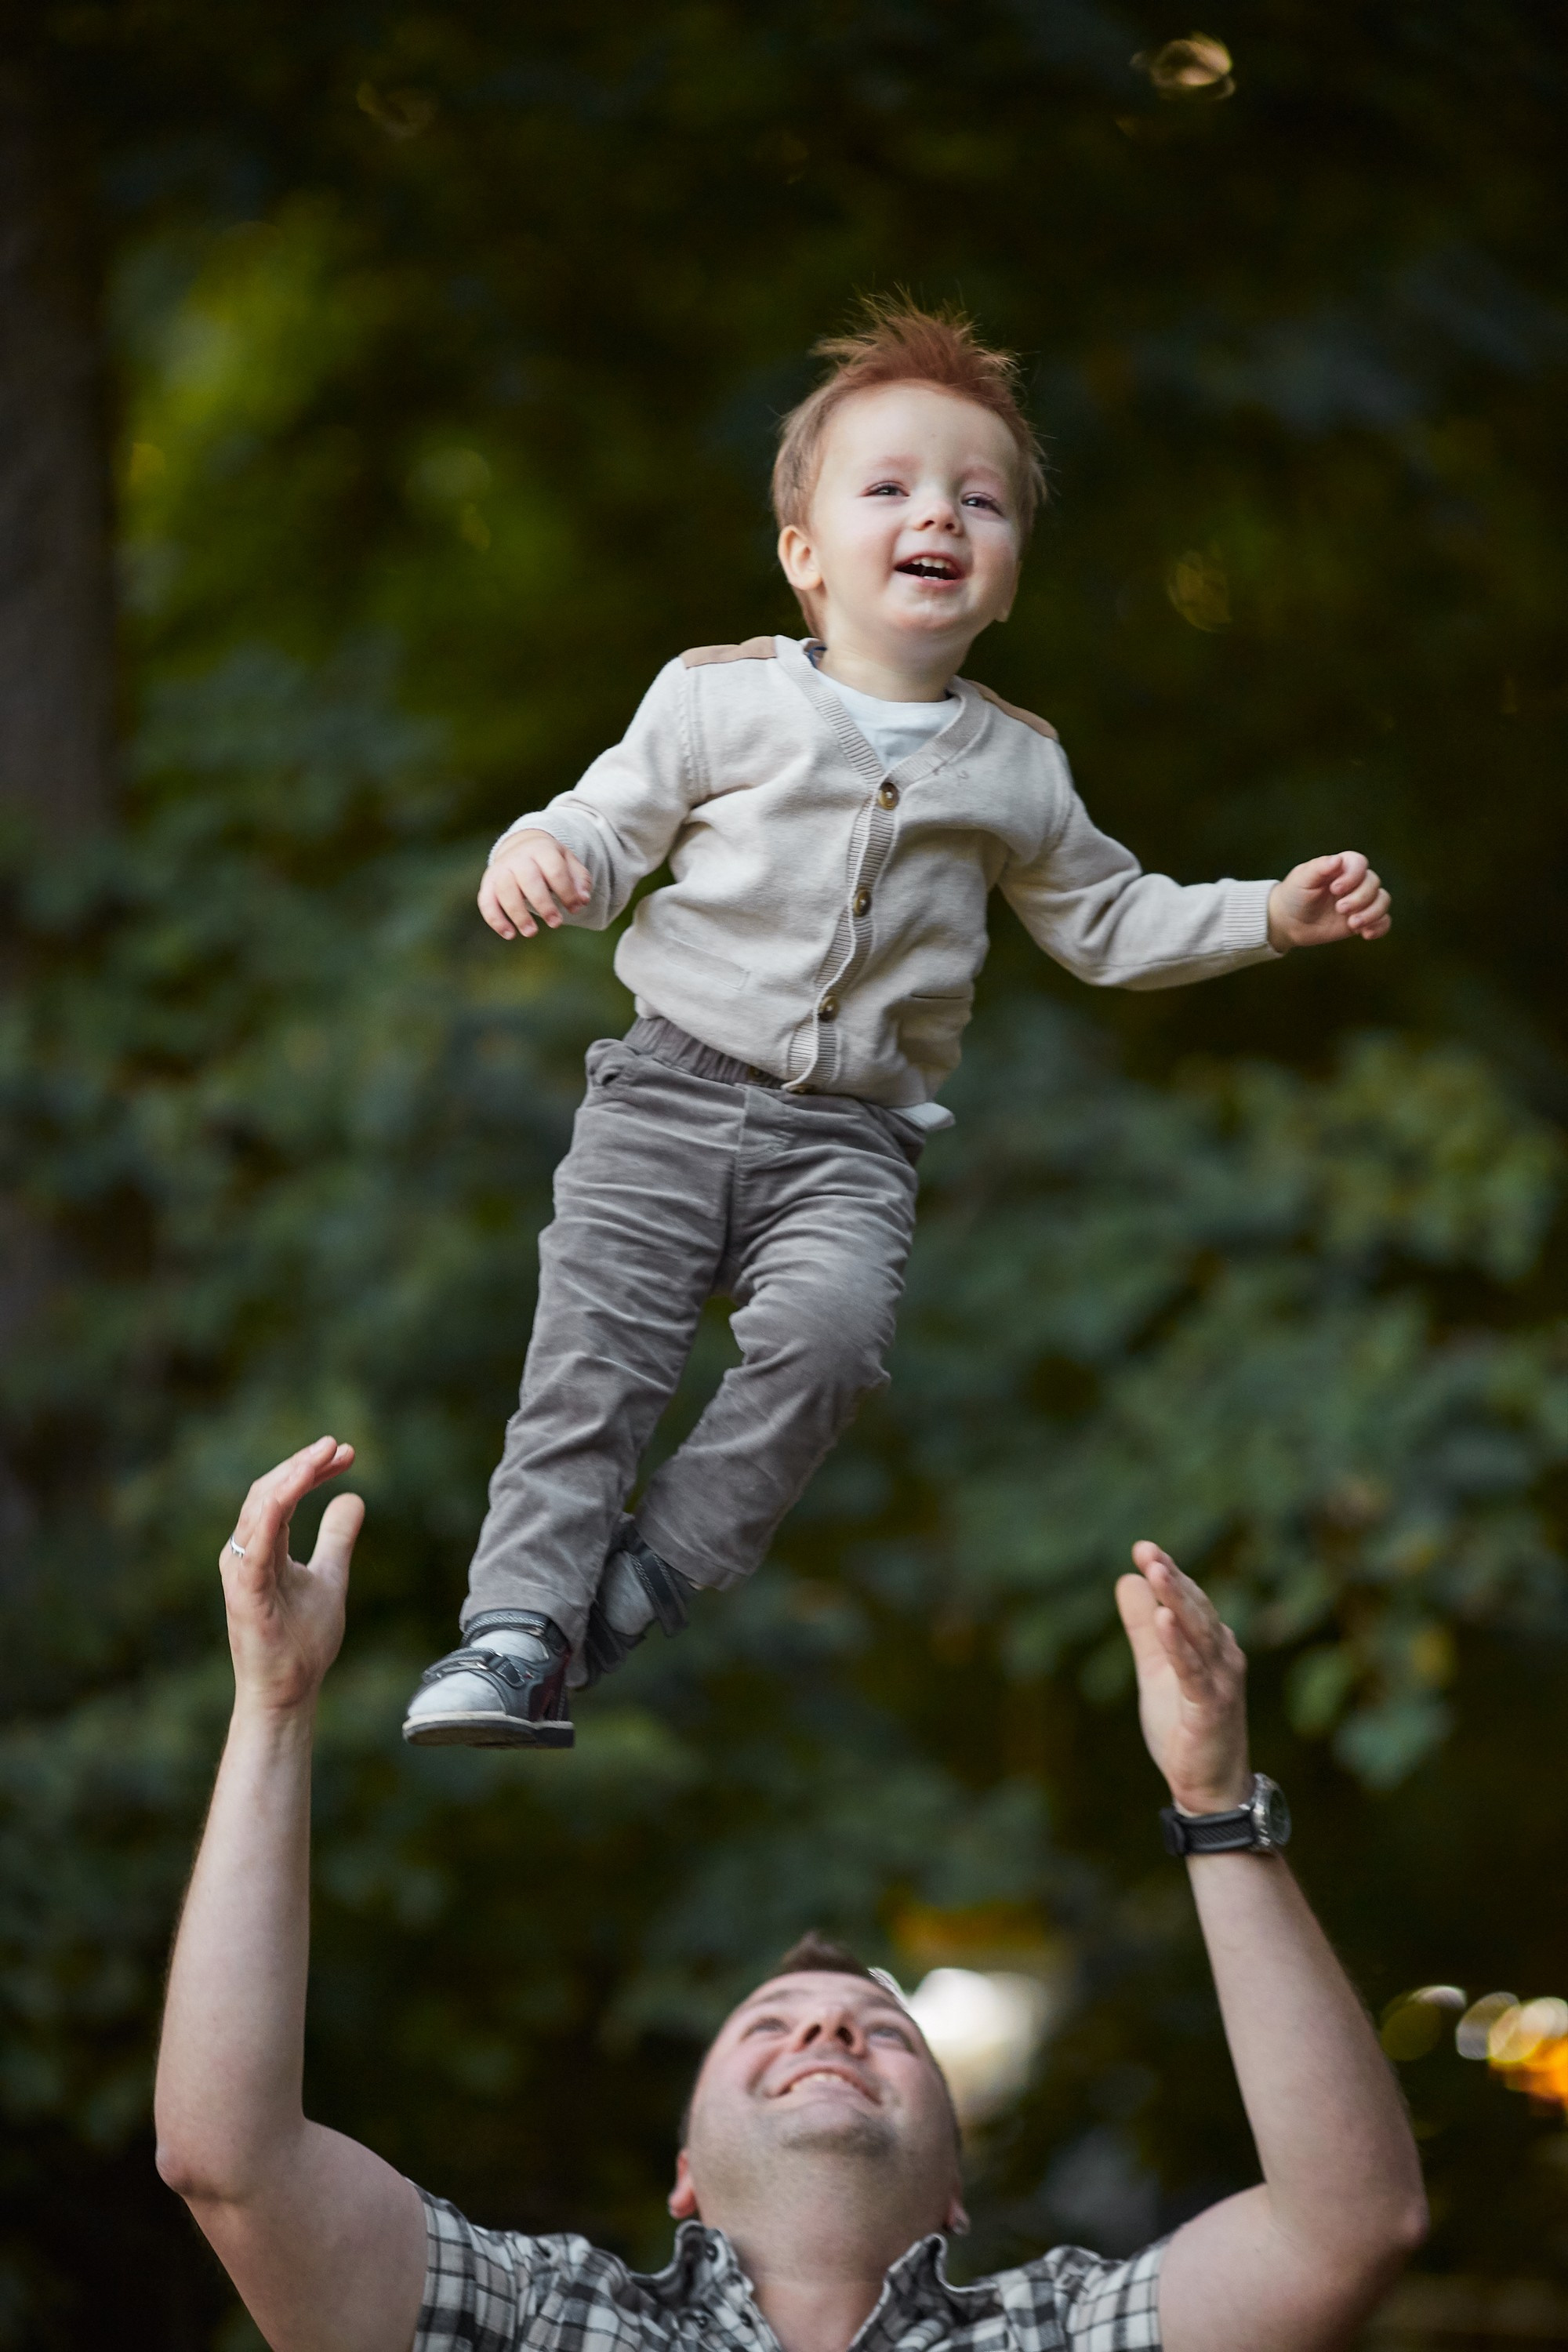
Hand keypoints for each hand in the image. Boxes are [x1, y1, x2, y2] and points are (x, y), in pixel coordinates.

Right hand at [220, 1437, 363, 1715]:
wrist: (291, 1691)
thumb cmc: (302, 1639)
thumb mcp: (330, 1577)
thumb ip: (336, 1539)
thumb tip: (352, 1497)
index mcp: (263, 1546)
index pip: (283, 1492)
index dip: (312, 1468)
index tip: (348, 1452)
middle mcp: (245, 1553)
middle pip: (269, 1491)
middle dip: (303, 1464)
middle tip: (338, 1445)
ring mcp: (243, 1573)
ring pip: (259, 1510)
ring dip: (290, 1479)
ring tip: (319, 1456)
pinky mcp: (247, 1594)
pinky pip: (255, 1549)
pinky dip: (269, 1517)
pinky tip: (291, 1492)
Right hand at [479, 830, 591, 938]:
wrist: (522, 848)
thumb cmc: (550, 862)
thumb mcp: (569, 863)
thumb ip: (579, 880)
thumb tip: (583, 900)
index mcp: (542, 850)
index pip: (554, 870)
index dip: (566, 891)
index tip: (575, 908)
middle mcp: (518, 858)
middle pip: (529, 880)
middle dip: (543, 904)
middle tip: (556, 924)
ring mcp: (501, 870)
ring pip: (506, 891)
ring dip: (518, 914)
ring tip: (531, 933)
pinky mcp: (488, 884)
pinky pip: (486, 902)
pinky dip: (495, 919)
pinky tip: (510, 935)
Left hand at [1115, 1543, 1250, 1814]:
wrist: (1208, 1786)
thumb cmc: (1185, 1725)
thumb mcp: (1155, 1670)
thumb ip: (1143, 1628)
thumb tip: (1128, 1580)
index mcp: (1210, 1643)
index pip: (1188, 1600)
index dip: (1168, 1573)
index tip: (1143, 1548)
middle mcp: (1223, 1655)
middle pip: (1195, 1608)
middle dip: (1172, 1578)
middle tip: (1147, 1550)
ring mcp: (1221, 1680)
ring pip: (1198, 1633)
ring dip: (1177, 1600)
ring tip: (1156, 1571)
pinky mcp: (1212, 1708)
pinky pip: (1194, 1671)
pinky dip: (1179, 1645)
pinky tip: (1164, 1621)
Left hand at [1267, 852, 1389, 949]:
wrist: (1289, 922)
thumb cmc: (1295, 894)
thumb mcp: (1302, 879)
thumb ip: (1319, 868)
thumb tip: (1338, 860)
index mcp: (1342, 867)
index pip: (1360, 863)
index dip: (1353, 876)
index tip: (1334, 889)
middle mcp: (1356, 882)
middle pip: (1373, 883)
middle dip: (1360, 898)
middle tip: (1339, 909)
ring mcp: (1362, 901)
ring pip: (1383, 901)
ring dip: (1372, 913)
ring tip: (1352, 924)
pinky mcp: (1364, 920)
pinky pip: (1383, 921)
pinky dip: (1379, 927)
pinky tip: (1366, 935)